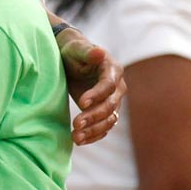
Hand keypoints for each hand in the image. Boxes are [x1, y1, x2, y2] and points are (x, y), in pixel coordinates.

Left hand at [57, 28, 125, 144]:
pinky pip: (104, 127)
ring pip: (109, 120)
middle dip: (93, 116)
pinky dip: (93, 135)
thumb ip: (88, 51)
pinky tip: (79, 141)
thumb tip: (99, 52)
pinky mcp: (106, 112)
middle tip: (75, 124)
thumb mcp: (77, 48)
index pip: (108, 85)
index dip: (96, 95)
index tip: (81, 102)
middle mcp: (118, 87)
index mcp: (113, 69)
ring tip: (75, 137)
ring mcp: (113, 101)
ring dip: (93, 130)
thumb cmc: (73, 51)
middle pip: (110, 106)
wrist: (72, 61)